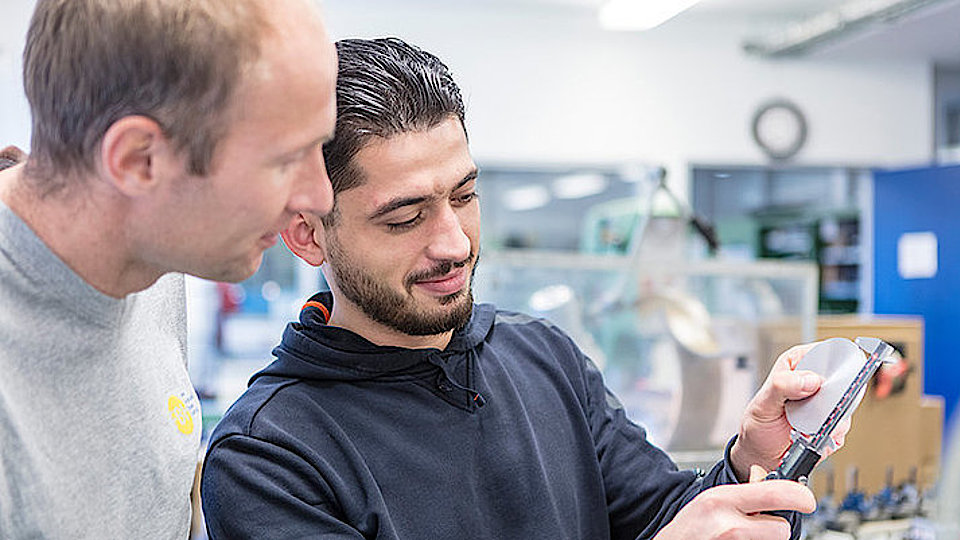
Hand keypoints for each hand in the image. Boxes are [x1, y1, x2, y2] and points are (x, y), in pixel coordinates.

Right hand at [654, 466, 815, 539]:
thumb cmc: (690, 526)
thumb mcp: (712, 499)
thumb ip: (743, 491)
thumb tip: (766, 478)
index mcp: (723, 500)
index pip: (775, 493)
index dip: (799, 496)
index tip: (807, 500)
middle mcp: (729, 525)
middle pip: (782, 528)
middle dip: (773, 527)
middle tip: (755, 525)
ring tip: (739, 536)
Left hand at [730, 343, 849, 479]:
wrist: (762, 453)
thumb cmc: (758, 424)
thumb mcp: (763, 403)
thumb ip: (782, 386)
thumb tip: (810, 379)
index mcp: (796, 365)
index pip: (821, 353)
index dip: (828, 365)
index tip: (823, 383)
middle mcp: (813, 381)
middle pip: (840, 380)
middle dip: (830, 398)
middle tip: (813, 411)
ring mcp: (825, 403)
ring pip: (845, 405)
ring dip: (828, 420)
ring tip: (805, 427)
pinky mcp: (832, 423)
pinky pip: (841, 427)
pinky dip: (828, 436)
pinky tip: (810, 436)